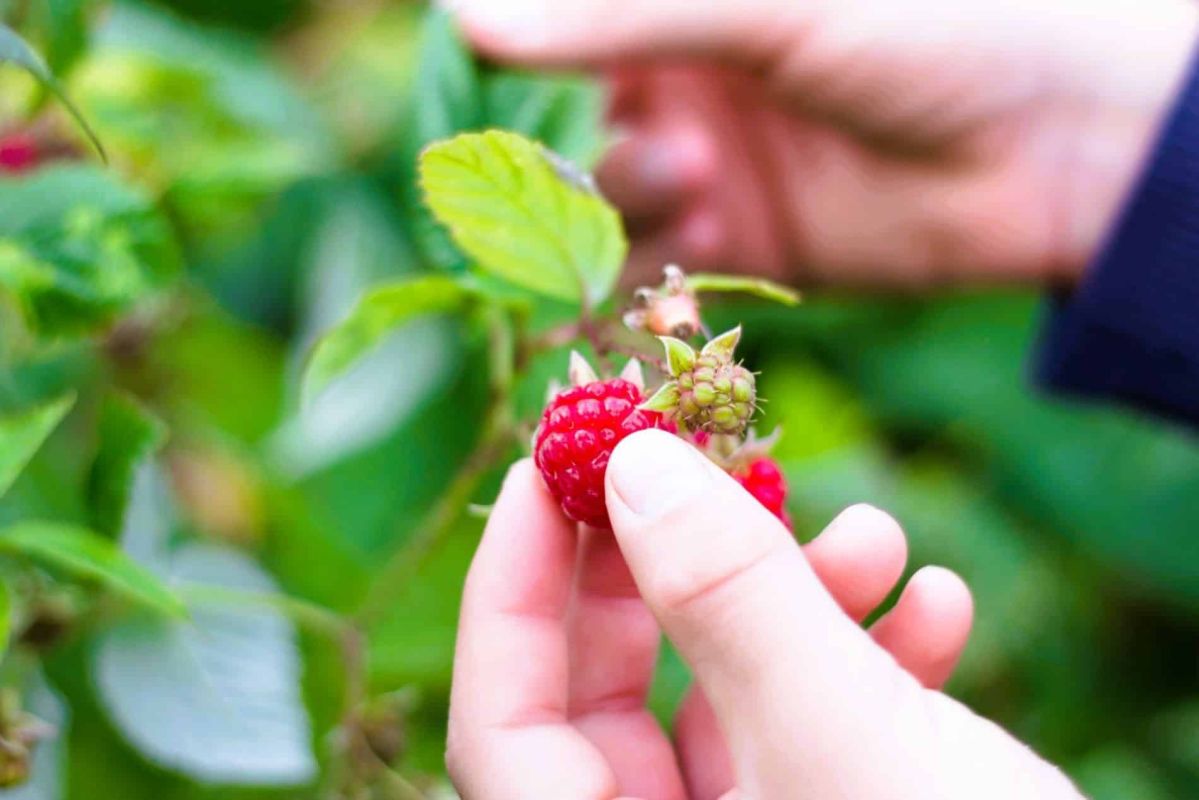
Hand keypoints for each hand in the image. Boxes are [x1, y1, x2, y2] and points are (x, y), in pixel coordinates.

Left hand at [447, 431, 1056, 798]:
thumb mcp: (845, 741)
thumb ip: (729, 602)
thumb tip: (631, 463)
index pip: (502, 724)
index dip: (513, 584)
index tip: (558, 461)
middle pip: (611, 698)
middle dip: (665, 569)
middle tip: (699, 468)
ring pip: (727, 700)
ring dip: (796, 601)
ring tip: (875, 538)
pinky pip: (815, 732)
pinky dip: (868, 659)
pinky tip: (937, 611)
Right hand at [450, 0, 1198, 287]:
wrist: (1053, 146)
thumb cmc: (930, 32)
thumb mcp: (769, 8)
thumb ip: (621, 16)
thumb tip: (466, 17)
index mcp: (675, 15)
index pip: (553, 39)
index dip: (508, 70)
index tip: (469, 105)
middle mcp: (676, 89)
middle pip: (560, 137)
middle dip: (560, 158)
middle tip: (600, 151)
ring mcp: (702, 173)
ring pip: (599, 212)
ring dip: (623, 206)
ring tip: (700, 179)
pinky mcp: (735, 252)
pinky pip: (652, 277)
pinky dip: (650, 274)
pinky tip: (696, 242)